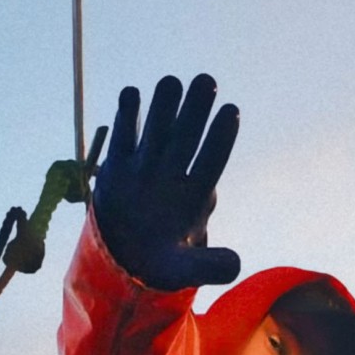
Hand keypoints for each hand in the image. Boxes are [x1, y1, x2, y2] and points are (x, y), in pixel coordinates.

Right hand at [92, 74, 240, 289]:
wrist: (125, 260)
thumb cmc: (162, 263)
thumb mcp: (185, 272)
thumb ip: (209, 267)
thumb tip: (236, 265)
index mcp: (195, 197)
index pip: (211, 162)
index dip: (221, 139)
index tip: (231, 112)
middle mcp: (173, 175)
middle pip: (186, 138)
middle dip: (195, 111)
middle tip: (207, 82)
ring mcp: (146, 168)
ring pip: (157, 131)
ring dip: (164, 107)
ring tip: (170, 83)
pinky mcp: (118, 166)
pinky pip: (123, 138)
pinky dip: (126, 117)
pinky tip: (131, 94)